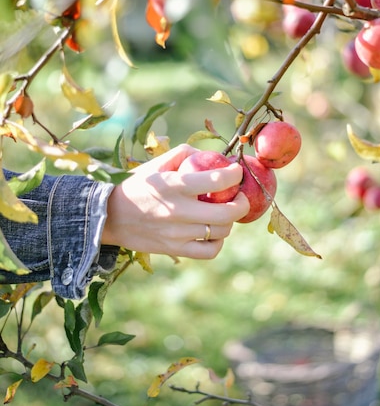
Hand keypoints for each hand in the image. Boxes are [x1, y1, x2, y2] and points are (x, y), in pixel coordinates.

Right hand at [101, 144, 249, 258]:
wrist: (110, 216)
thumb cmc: (137, 186)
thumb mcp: (156, 164)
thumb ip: (183, 154)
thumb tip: (210, 155)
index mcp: (174, 185)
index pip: (217, 180)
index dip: (235, 174)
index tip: (237, 171)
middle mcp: (178, 210)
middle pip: (227, 212)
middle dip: (242, 203)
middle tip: (241, 196)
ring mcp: (178, 233)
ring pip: (221, 231)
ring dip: (230, 221)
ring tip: (226, 212)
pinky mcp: (175, 249)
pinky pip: (209, 251)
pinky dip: (218, 241)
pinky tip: (214, 232)